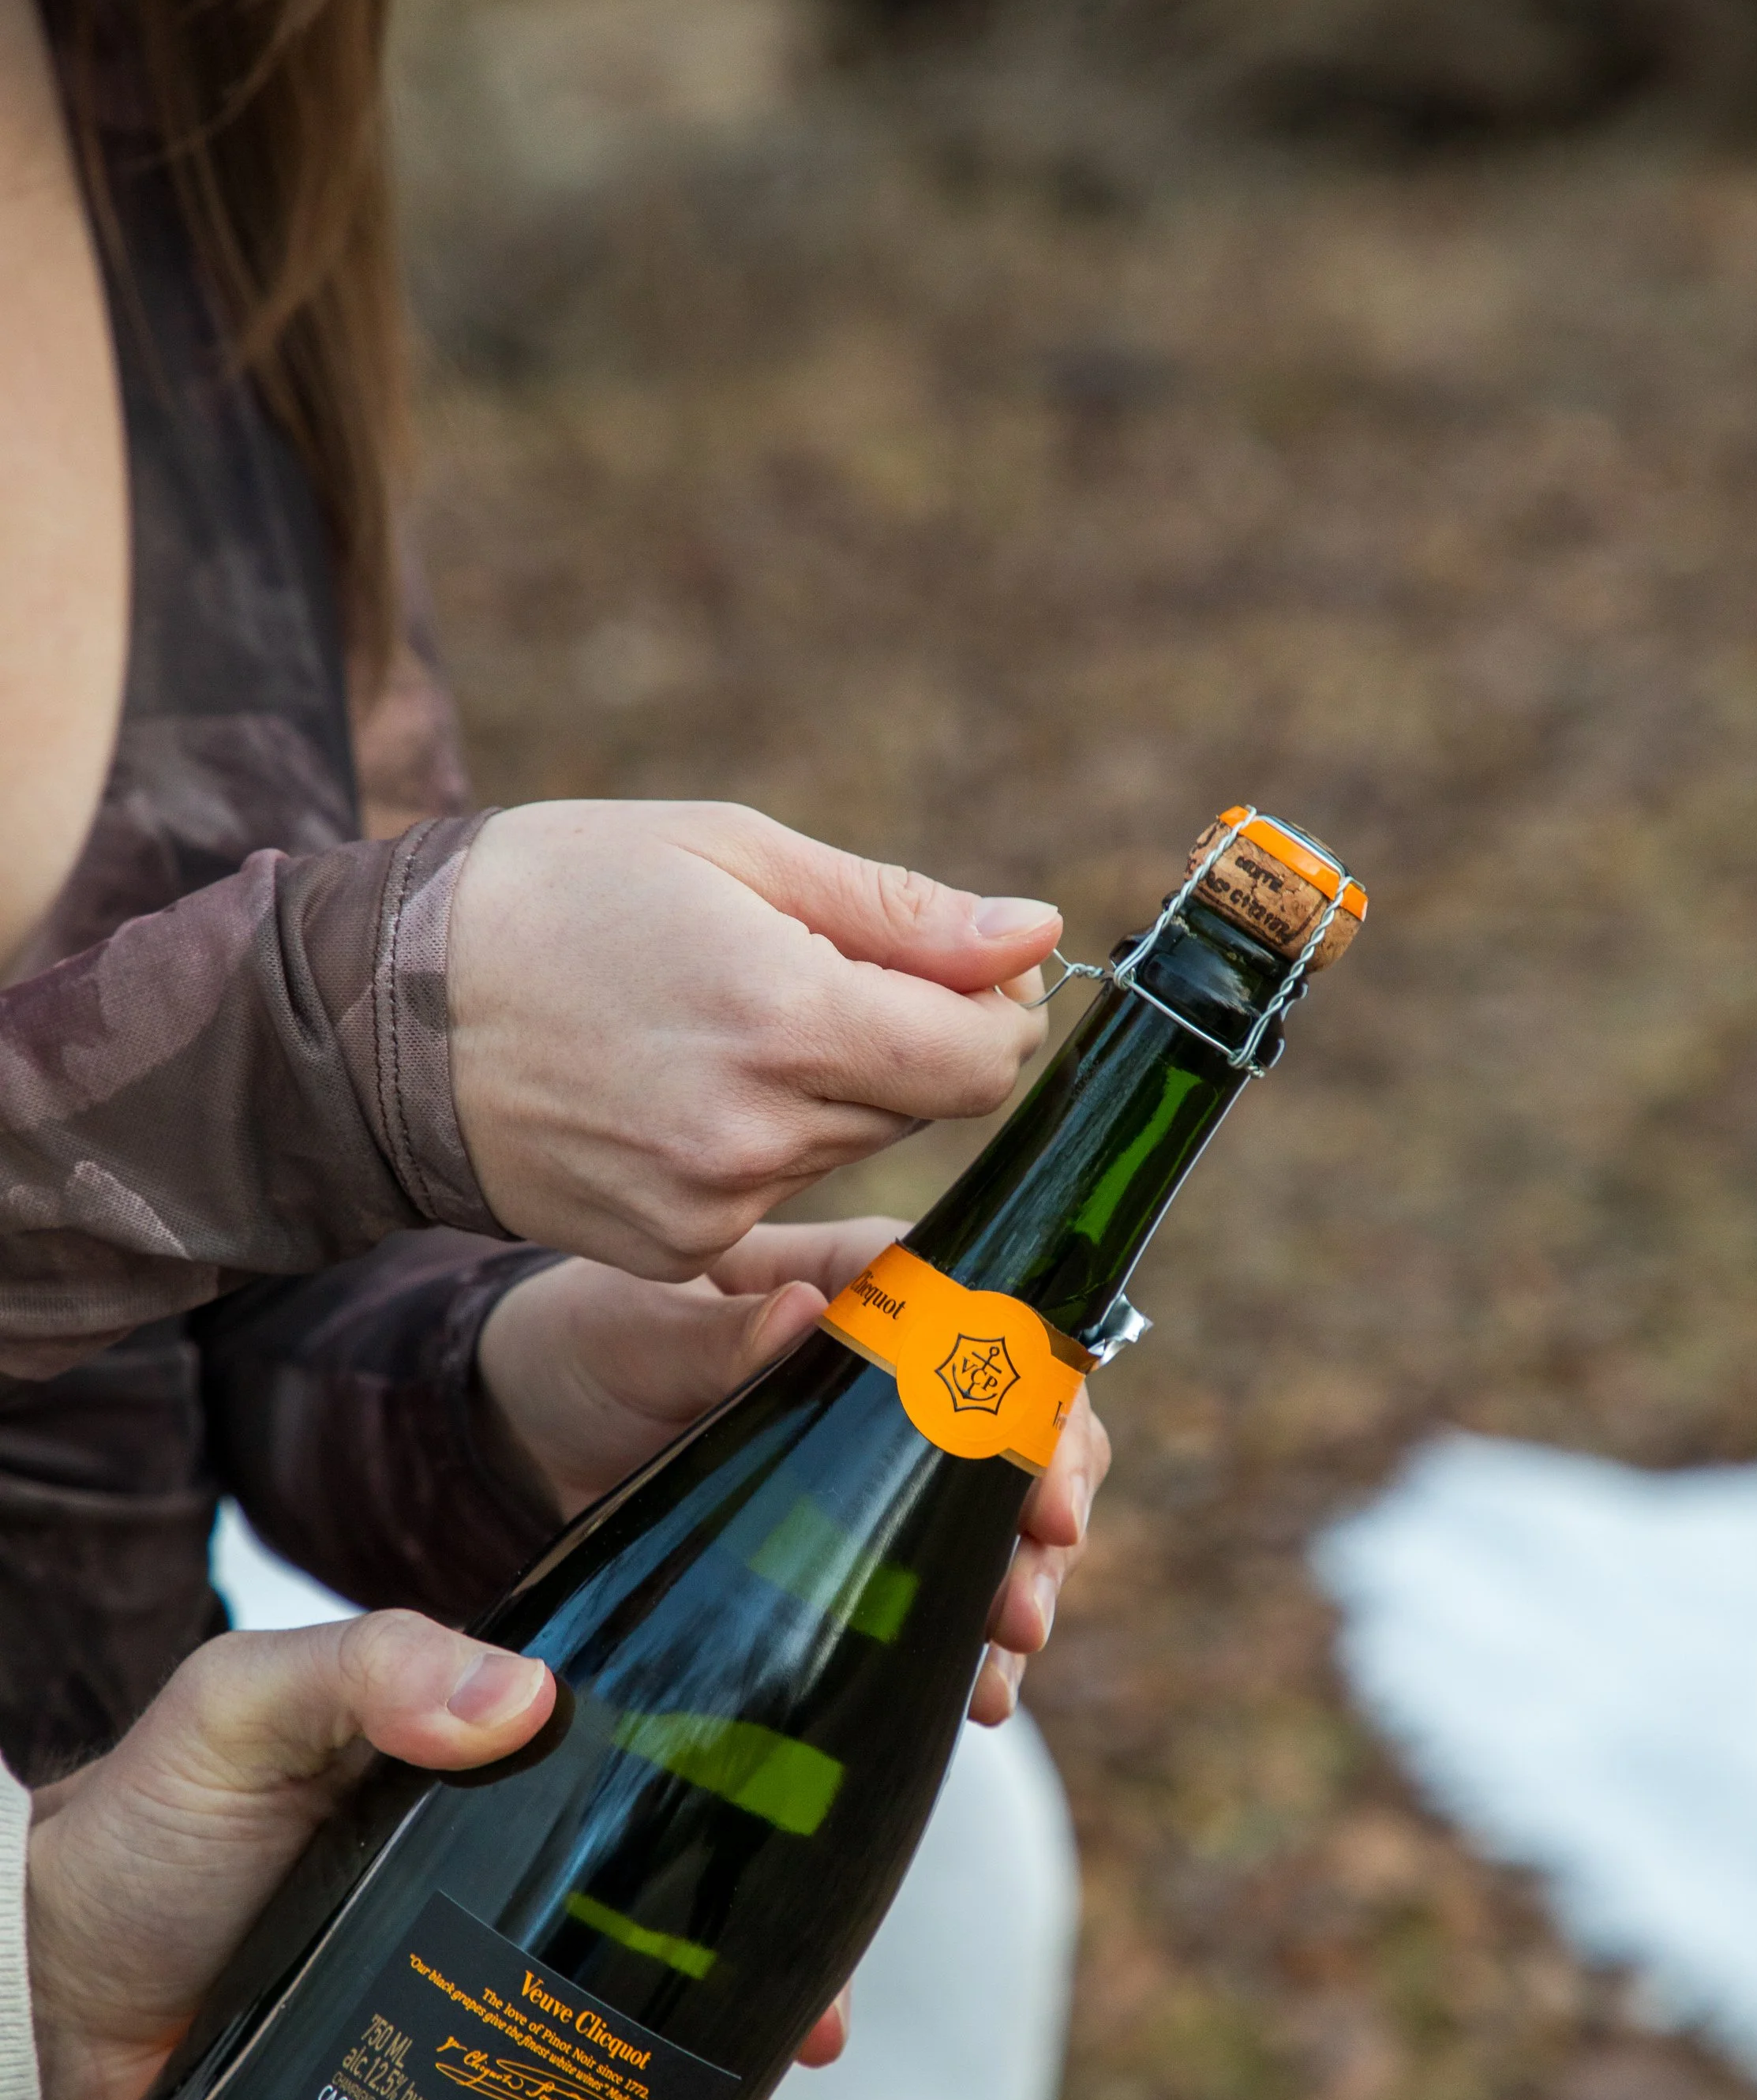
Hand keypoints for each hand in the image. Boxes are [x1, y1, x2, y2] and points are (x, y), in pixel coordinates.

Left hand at [26, 1614, 835, 2099]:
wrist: (34, 1998)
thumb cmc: (140, 1831)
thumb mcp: (247, 1710)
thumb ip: (369, 1669)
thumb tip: (525, 1697)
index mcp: (484, 1794)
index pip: (652, 1817)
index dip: (749, 1860)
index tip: (819, 1918)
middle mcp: (493, 1904)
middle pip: (661, 1959)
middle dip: (756, 2013)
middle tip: (803, 2064)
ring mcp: (462, 2016)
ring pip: (617, 2071)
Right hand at [449, 802, 1059, 1276]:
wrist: (381, 1012)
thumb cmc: (557, 894)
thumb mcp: (730, 850)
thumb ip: (898, 910)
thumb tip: (1032, 936)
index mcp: (786, 1018)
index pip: (982, 1058)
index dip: (996, 1008)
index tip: (964, 967)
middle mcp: (757, 1132)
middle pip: (921, 1102)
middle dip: (901, 1034)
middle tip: (809, 967)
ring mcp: (712, 1206)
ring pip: (844, 1146)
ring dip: (824, 1086)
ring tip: (716, 1017)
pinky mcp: (672, 1249)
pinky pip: (770, 1196)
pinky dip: (752, 1141)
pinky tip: (672, 1084)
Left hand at [477, 1220, 1111, 1726]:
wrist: (527, 1427)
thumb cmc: (588, 1339)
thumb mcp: (633, 1329)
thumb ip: (711, 1332)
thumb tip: (804, 1319)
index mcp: (867, 1281)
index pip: (996, 1327)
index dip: (1041, 1411)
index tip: (1047, 1496)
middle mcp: (902, 1362)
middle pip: (1025, 1429)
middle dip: (1045, 1518)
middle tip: (1026, 1608)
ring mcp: (888, 1449)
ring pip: (997, 1509)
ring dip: (1014, 1585)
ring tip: (1003, 1664)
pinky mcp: (860, 1523)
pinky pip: (936, 1570)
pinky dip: (959, 1632)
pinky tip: (971, 1695)